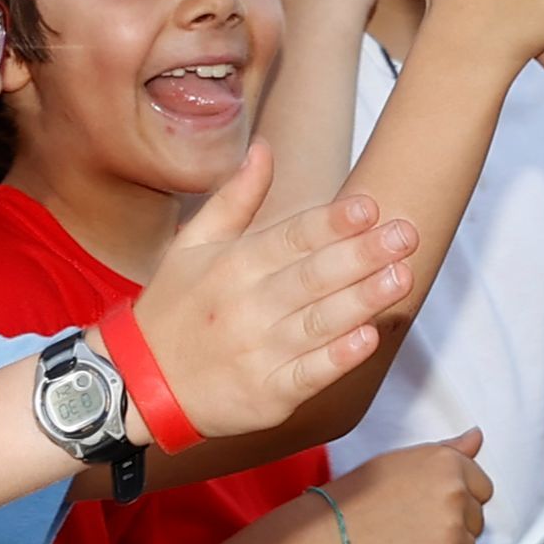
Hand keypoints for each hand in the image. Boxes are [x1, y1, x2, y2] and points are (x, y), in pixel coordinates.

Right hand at [126, 147, 422, 436]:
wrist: (137, 386)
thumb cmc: (173, 309)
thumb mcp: (191, 247)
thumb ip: (234, 199)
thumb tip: (265, 148)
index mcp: (232, 265)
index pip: (289, 238)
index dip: (330, 223)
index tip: (369, 206)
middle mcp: (246, 306)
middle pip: (312, 276)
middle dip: (362, 254)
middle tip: (407, 234)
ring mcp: (257, 353)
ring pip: (318, 322)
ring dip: (362, 300)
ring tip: (402, 276)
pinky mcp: (267, 395)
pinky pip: (307, 374)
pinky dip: (337, 358)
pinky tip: (367, 339)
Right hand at [328, 434, 490, 543]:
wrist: (332, 532)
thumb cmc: (359, 495)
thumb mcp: (404, 459)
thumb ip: (448, 450)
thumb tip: (475, 437)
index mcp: (448, 463)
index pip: (483, 487)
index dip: (460, 499)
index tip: (436, 505)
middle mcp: (456, 492)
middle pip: (477, 519)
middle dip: (454, 525)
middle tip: (415, 523)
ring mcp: (453, 529)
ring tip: (409, 540)